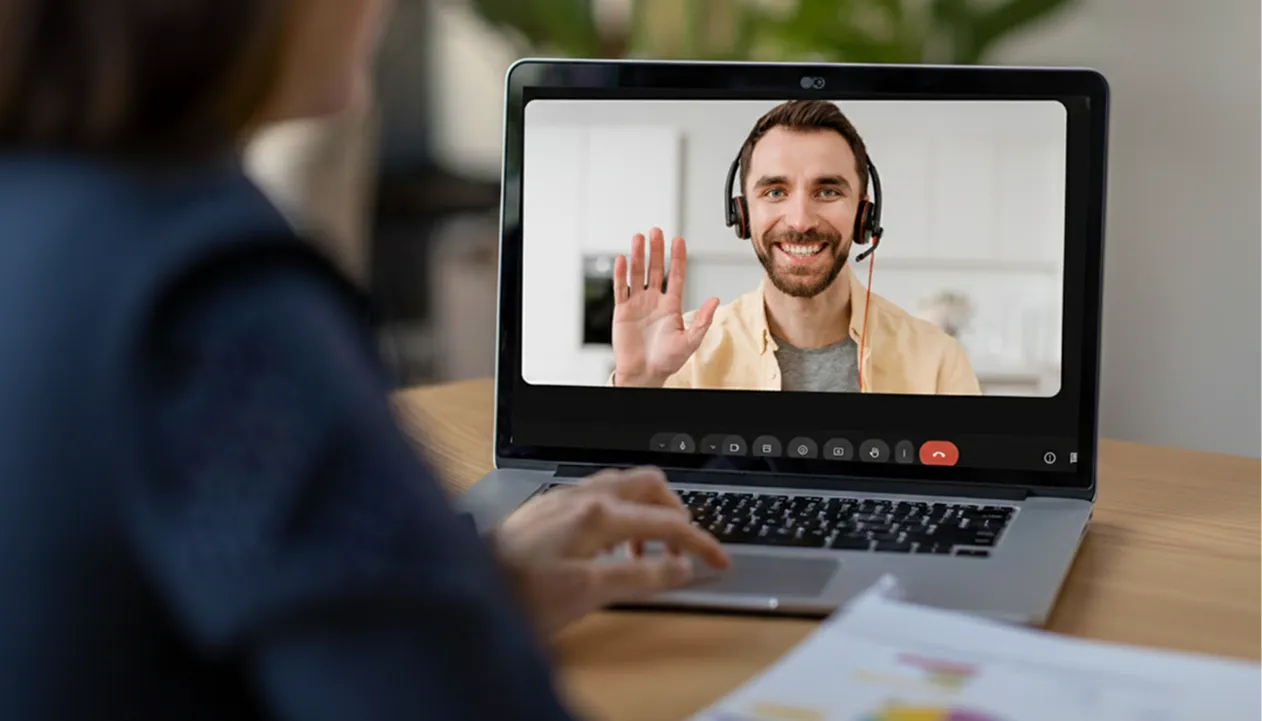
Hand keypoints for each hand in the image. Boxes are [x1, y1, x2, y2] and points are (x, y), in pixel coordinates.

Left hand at [489, 467, 729, 637]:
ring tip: (647, 553)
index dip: (700, 544)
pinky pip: (600, 496)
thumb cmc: (520, 592)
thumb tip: (681, 567)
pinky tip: (611, 546)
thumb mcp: (589, 592)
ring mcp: (565, 498)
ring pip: (625, 487)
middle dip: (677, 514)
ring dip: (647, 514)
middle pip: (650, 485)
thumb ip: (640, 576)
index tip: (718, 561)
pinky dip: (621, 515)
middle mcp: (583, 496)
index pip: (667, 522)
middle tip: (685, 546)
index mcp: (599, 514)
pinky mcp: (550, 508)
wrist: (470, 586)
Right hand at [611, 227, 719, 386]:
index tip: (678, 240)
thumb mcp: (690, 341)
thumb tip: (715, 300)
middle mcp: (654, 301)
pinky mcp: (622, 311)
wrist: (644, 374)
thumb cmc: (667, 361)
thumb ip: (702, 320)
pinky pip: (620, 289)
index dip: (677, 257)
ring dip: (637, 256)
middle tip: (656, 231)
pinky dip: (620, 274)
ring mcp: (637, 304)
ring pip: (637, 274)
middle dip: (656, 250)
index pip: (675, 275)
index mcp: (671, 305)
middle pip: (655, 269)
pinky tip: (621, 259)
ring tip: (638, 238)